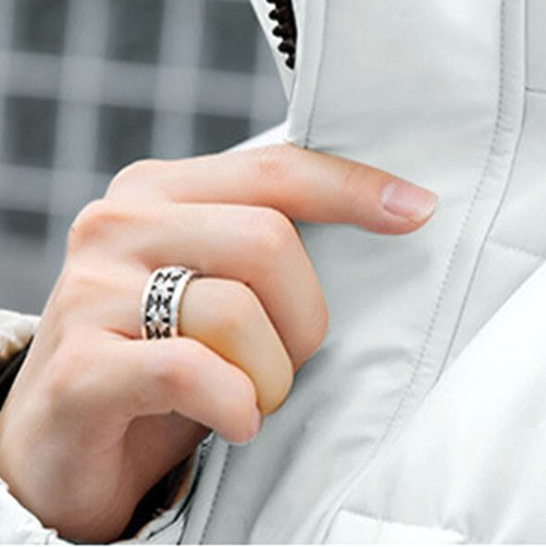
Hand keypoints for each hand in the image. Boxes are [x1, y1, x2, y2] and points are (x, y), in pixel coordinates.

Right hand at [0, 143, 436, 542]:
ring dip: (270, 372)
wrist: (61, 440)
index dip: (353, 189)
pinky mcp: (77, 368)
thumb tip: (395, 209)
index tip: (417, 210)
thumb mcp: (216, 279)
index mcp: (160, 188)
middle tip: (290, 359)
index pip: (276, 170)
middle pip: (267, 241)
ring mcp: (88, 292)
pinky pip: (191, 371)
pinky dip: (233, 403)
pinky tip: (235, 420)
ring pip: (236, 311)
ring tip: (252, 395)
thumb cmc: (166, 351)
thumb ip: (269, 240)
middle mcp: (118, 223)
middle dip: (304, 315)